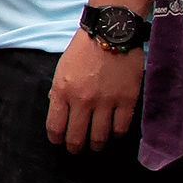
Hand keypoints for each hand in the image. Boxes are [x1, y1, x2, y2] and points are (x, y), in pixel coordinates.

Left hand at [46, 30, 143, 152]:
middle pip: (77, 137)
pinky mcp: (128, 100)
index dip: (56, 139)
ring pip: (100, 137)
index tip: (59, 142)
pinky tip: (114, 133)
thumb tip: (59, 111)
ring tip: (96, 145)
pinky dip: (117, 135)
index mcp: (62, 91)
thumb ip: (60, 92)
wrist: (111, 32)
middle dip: (75, 148)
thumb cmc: (84, 49)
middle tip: (77, 150)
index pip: (55, 127)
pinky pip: (122, 128)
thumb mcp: (62, 69)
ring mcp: (106, 102)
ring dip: (97, 145)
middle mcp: (83, 100)